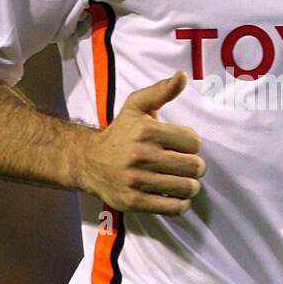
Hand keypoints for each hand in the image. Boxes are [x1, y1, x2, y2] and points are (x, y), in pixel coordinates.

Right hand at [78, 69, 205, 214]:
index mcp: (146, 131)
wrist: (88, 161)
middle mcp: (141, 155)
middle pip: (194, 166)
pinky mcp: (134, 201)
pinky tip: (173, 194)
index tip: (180, 145)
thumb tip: (183, 76)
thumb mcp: (137, 106)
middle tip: (184, 164)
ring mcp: (137, 181)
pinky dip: (180, 203)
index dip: (191, 144)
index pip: (194, 142)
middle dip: (194, 166)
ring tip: (180, 179)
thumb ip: (162, 91)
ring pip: (187, 188)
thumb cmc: (119, 133)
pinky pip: (174, 207)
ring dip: (189, 185)